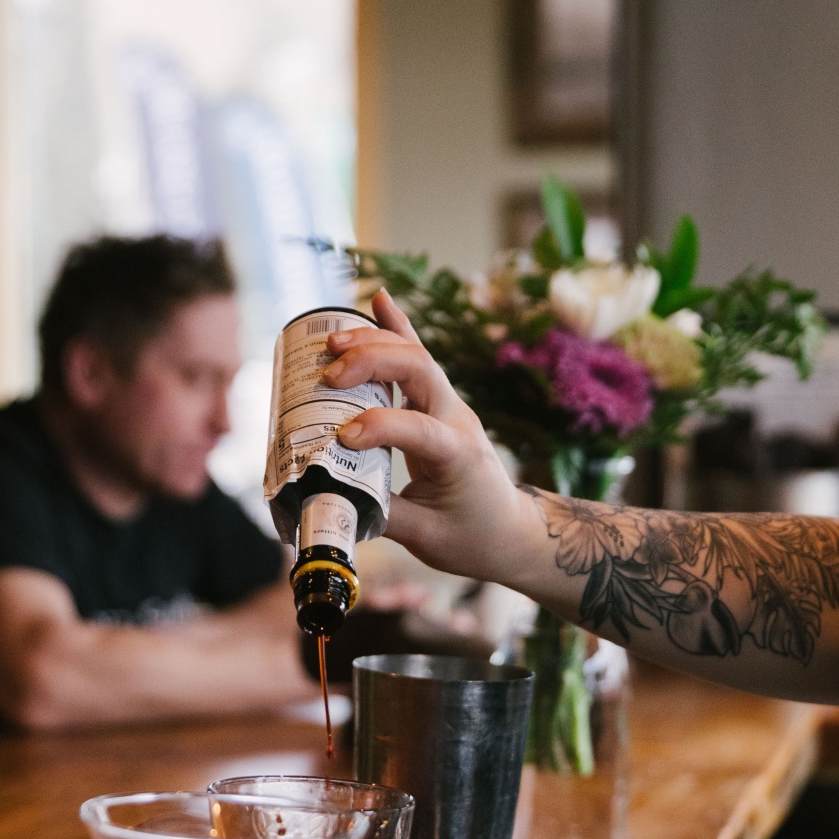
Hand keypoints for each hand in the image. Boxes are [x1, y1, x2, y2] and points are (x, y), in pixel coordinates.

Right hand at [324, 290, 538, 584]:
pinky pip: (418, 359)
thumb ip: (381, 516)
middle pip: (420, 369)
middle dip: (373, 360)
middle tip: (328, 371)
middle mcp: (458, 419)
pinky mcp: (439, 404)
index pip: (420, 427)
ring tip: (333, 339)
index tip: (344, 437)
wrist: (509, 532)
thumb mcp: (427, 539)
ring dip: (375, 341)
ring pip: (417, 357)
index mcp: (459, 454)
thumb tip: (329, 497)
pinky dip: (398, 327)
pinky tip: (379, 298)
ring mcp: (450, 406)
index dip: (381, 425)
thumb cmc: (473, 538)